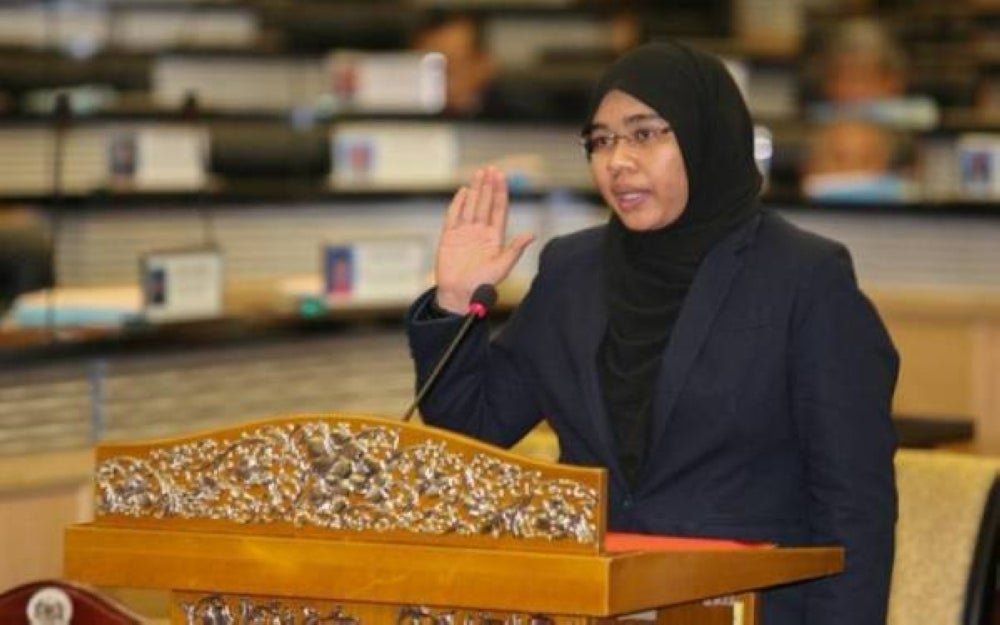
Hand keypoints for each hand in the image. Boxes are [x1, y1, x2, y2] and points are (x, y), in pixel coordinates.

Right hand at [435, 167, 534, 313]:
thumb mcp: (502, 267)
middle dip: (488, 186)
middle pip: (485, 203)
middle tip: (491, 168)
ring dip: (475, 190)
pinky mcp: (449, 237)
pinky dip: (458, 203)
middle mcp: (480, 232)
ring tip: (479, 173)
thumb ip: (515, 249)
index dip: (500, 193)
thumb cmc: (482, 285)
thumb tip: (532, 234)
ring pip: (471, 206)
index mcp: (494, 237)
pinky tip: (463, 191)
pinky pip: (453, 216)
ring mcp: (465, 233)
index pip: (498, 209)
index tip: (502, 177)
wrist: (459, 295)